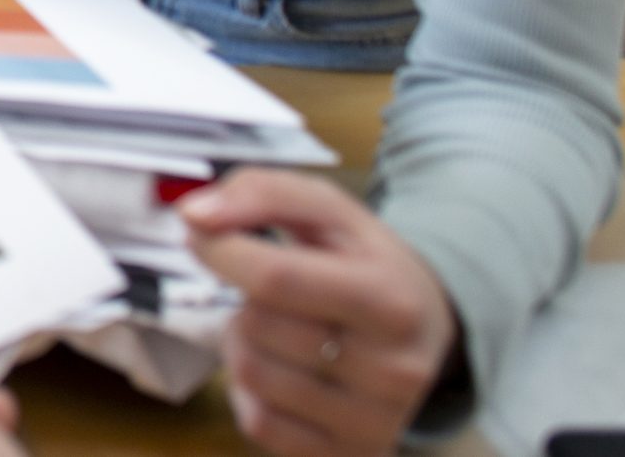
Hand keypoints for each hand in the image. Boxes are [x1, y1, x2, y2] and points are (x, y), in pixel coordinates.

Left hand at [182, 171, 458, 456]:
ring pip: (251, 374)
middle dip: (244, 298)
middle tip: (271, 289)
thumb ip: (263, 193)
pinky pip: (257, 421)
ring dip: (243, 342)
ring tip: (278, 327)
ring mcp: (369, 422)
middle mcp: (390, 369)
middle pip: (259, 325)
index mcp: (390, 299)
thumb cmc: (368, 264)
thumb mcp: (331, 211)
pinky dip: (250, 389)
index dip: (221, 249)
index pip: (277, 278)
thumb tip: (195, 215)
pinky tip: (280, 367)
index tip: (202, 232)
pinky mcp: (346, 454)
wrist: (430, 330)